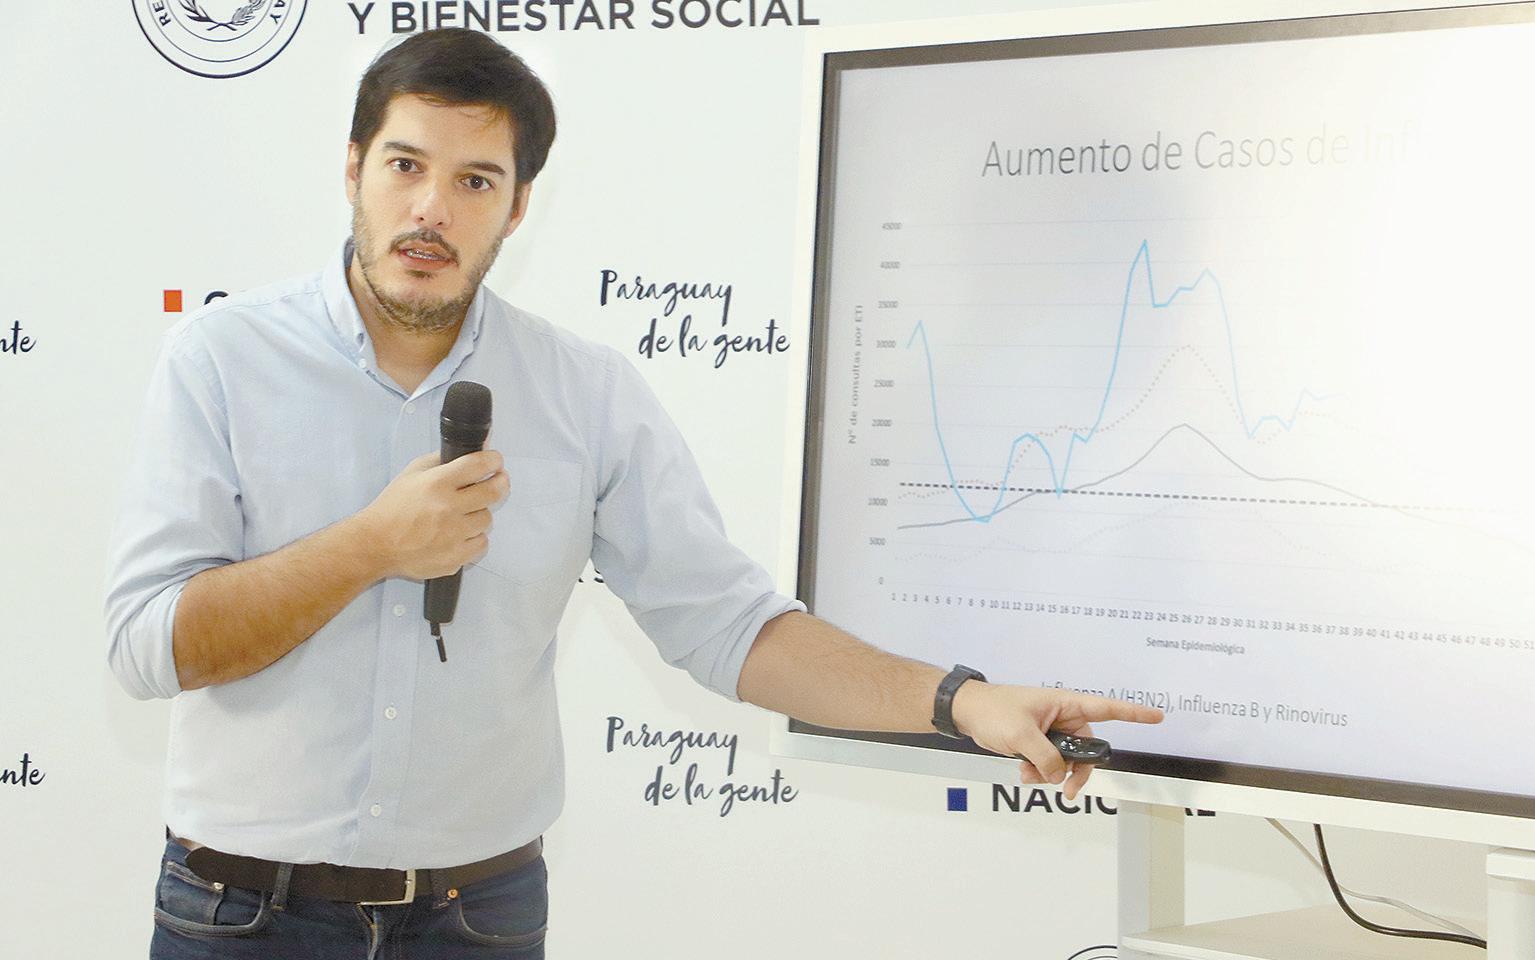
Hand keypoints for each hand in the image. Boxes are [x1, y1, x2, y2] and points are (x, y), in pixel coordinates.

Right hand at [355, 450, 510, 579]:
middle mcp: (448, 508)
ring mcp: (453, 536)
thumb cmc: (393, 507)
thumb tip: (476, 447)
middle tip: (498, 481)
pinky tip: (461, 534)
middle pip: (493, 492)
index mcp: (437, 484)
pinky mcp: (455, 558)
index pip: (478, 465)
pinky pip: (482, 544)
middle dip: (500, 483)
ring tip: (465, 513)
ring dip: (480, 513)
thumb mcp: (412, 473)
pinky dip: (475, 538)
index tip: (495, 462)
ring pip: (487, 519)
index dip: (493, 460)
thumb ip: (443, 458)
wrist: (376, 544)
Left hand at [952, 683, 1163, 800]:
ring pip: (1068, 761)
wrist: (967, 712)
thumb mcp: (1021, 735)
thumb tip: (1060, 776)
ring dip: (1053, 773)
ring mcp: (1051, 731)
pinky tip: (1023, 772)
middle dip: (1077, 771)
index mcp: (1065, 703)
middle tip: (1068, 791)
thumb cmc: (993, 710)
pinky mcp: (1039, 743)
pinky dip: (1041, 772)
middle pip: (1088, 749)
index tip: (1158, 716)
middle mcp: (1063, 717)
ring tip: (1029, 774)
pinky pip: (1051, 764)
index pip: (1107, 708)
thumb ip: (1046, 758)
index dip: (1134, 713)